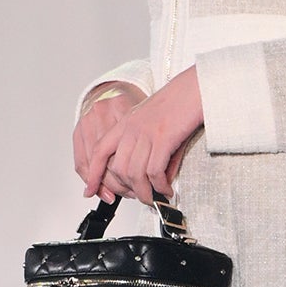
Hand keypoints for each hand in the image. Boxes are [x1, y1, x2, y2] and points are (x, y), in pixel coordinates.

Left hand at [84, 67, 204, 205]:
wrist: (195, 88)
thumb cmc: (180, 103)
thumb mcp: (155, 122)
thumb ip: (148, 146)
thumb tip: (155, 177)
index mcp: (126, 122)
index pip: (99, 151)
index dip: (93, 173)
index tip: (90, 190)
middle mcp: (132, 128)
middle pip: (118, 169)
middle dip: (127, 190)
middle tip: (140, 198)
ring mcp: (146, 133)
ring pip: (135, 174)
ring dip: (144, 192)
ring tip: (155, 198)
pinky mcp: (163, 138)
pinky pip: (154, 171)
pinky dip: (159, 186)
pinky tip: (166, 189)